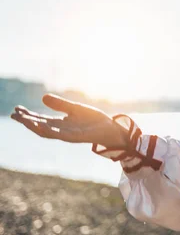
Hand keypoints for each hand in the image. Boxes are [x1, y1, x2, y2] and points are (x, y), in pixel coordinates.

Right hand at [11, 94, 128, 148]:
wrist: (111, 128)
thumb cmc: (94, 120)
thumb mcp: (75, 108)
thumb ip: (60, 104)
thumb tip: (43, 97)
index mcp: (61, 123)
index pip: (40, 119)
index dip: (28, 115)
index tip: (16, 109)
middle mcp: (61, 130)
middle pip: (40, 126)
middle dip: (26, 121)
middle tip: (14, 114)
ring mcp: (68, 134)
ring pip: (47, 132)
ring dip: (34, 126)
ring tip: (23, 119)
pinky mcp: (76, 137)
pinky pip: (60, 135)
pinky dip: (50, 130)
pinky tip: (42, 125)